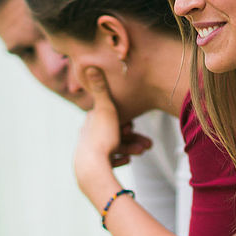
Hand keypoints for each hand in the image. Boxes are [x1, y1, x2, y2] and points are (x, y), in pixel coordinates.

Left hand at [75, 66, 152, 186]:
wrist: (92, 170)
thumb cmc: (102, 138)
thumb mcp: (105, 109)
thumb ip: (100, 88)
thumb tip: (89, 65)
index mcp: (90, 122)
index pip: (109, 117)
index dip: (124, 120)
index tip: (133, 124)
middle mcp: (87, 136)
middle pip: (114, 133)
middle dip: (133, 137)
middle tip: (149, 144)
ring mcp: (89, 152)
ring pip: (114, 147)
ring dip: (130, 148)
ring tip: (144, 152)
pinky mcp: (92, 167)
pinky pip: (109, 161)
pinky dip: (119, 159)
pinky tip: (127, 161)